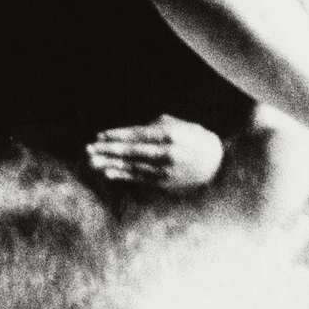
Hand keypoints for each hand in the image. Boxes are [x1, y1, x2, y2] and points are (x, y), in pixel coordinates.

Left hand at [87, 114, 224, 190]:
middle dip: (107, 150)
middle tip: (89, 149)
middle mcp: (165, 153)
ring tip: (92, 161)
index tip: (100, 135)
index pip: (136, 135)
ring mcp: (164, 170)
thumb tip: (136, 131)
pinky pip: (139, 178)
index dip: (116, 135)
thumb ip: (159, 126)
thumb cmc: (199, 140)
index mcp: (170, 135)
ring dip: (109, 163)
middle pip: (130, 151)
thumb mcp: (182, 125)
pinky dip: (122, 175)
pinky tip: (108, 173)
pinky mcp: (164, 182)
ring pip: (131, 166)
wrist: (219, 165)